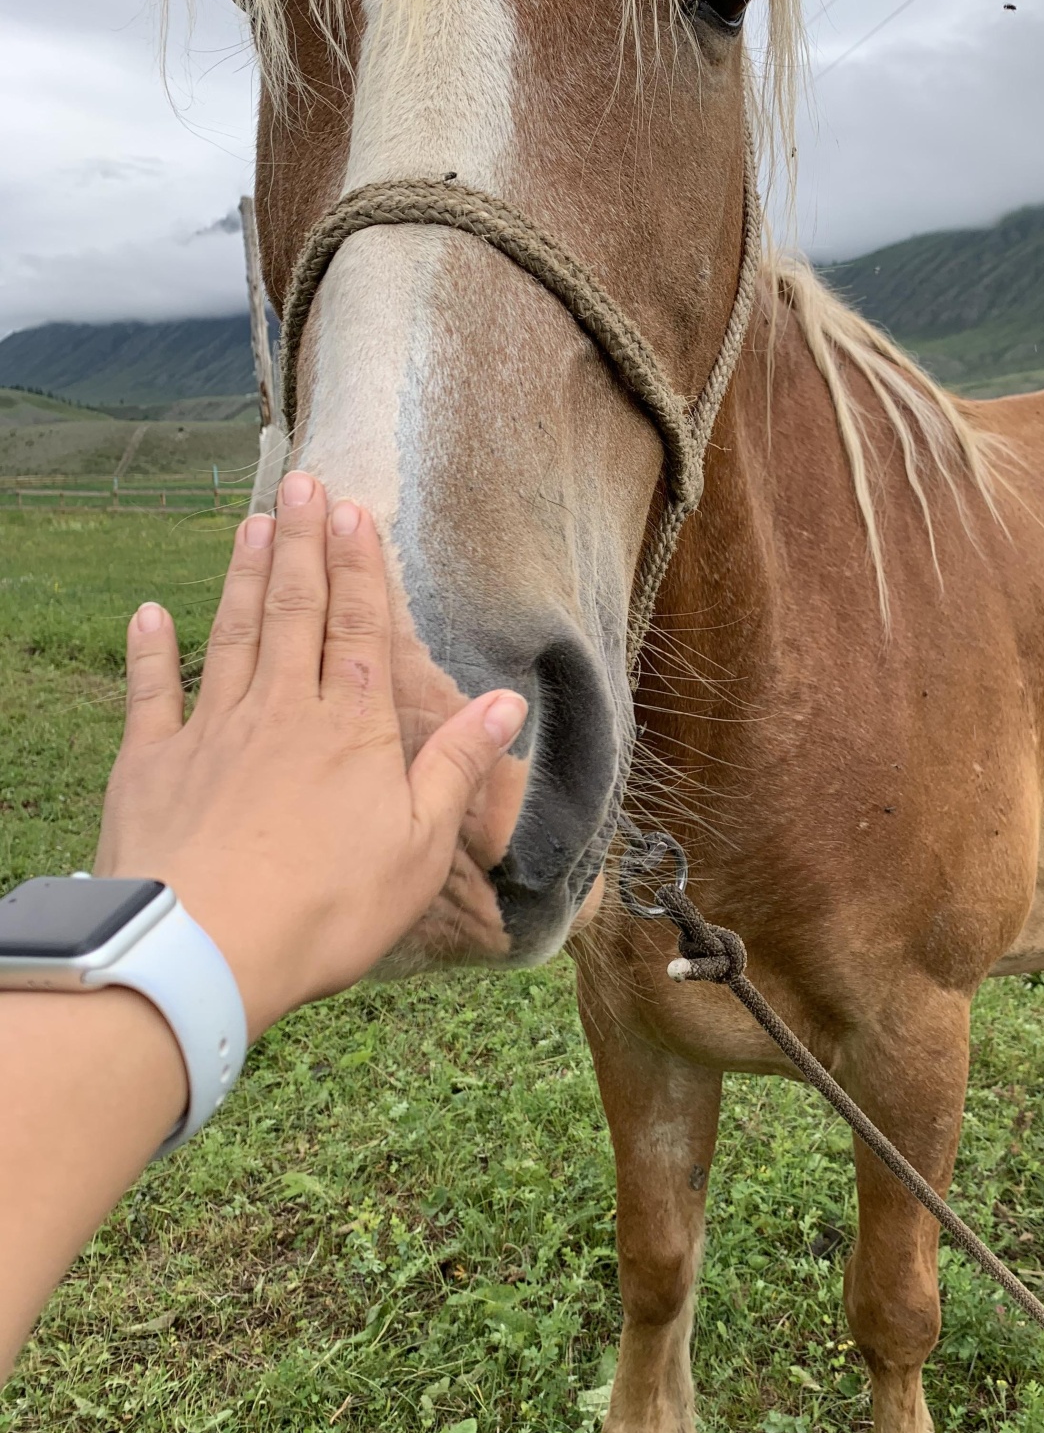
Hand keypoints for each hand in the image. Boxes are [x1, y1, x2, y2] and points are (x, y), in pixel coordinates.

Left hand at [94, 472, 526, 1036]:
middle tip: (300, 484)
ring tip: (250, 525)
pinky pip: (150, 694)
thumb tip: (506, 703)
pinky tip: (149, 614)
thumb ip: (457, 767)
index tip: (353, 510)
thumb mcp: (419, 846)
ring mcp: (211, 732)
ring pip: (232, 635)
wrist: (204, 948)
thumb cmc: (327, 908)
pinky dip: (150, 651)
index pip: (358, 629)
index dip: (357, 566)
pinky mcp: (152, 765)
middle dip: (300, 545)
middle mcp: (281, 712)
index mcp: (351, 730)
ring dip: (243, 578)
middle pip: (294, 613)